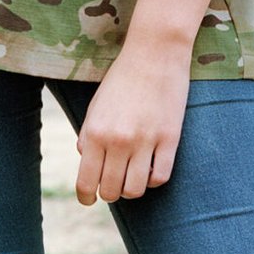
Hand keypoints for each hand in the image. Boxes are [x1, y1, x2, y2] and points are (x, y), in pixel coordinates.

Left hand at [74, 38, 191, 205]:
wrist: (154, 54)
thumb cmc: (121, 79)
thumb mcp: (96, 106)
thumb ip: (88, 135)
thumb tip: (84, 158)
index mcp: (94, 134)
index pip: (86, 181)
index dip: (86, 197)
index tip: (88, 200)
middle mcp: (117, 142)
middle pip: (111, 190)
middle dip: (109, 194)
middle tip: (111, 187)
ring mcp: (145, 142)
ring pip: (135, 190)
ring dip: (131, 190)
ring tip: (131, 179)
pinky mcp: (170, 139)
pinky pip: (160, 177)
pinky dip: (153, 180)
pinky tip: (149, 170)